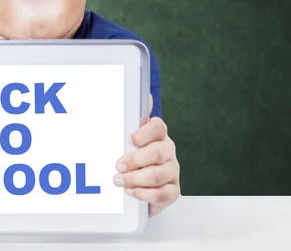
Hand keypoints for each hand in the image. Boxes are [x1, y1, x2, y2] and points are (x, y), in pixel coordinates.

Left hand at [114, 94, 180, 216]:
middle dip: (135, 160)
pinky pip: (162, 194)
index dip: (145, 133)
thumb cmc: (130, 158)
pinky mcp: (172, 191)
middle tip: (118, 165)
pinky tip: (132, 192)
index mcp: (157, 135)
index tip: (131, 139)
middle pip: (157, 152)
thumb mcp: (124, 139)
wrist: (136, 187)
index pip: (158, 127)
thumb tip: (144, 96)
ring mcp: (172, 171)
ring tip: (119, 181)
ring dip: (135, 178)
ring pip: (158, 174)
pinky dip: (144, 194)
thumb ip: (130, 120)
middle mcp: (167, 151)